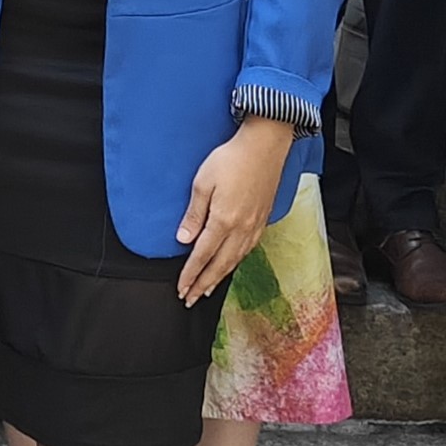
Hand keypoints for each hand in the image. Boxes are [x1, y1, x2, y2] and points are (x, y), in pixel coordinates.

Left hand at [176, 115, 294, 302]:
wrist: (265, 146)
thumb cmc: (231, 159)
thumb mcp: (203, 182)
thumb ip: (194, 214)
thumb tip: (184, 240)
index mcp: (223, 220)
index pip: (202, 256)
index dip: (190, 275)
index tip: (181, 289)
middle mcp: (241, 229)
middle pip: (219, 265)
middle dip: (203, 284)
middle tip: (190, 299)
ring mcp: (254, 226)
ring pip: (235, 261)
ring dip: (219, 278)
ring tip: (207, 289)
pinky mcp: (262, 220)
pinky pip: (247, 250)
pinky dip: (235, 263)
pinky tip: (229, 265)